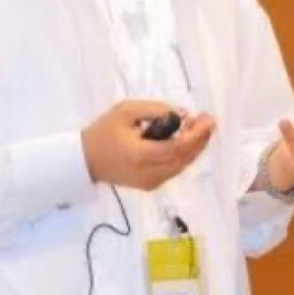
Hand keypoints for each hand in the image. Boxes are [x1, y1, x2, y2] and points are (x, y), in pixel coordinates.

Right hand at [81, 101, 215, 190]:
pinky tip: (186, 140)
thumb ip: (155, 110)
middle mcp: (149, 173)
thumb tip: (182, 115)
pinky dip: (183, 155)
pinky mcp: (150, 185)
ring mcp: (151, 182)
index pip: (178, 148)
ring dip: (194, 147)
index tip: (208, 119)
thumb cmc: (104, 132)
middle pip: (184, 159)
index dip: (197, 135)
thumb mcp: (126, 110)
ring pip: (182, 165)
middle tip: (207, 120)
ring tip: (199, 127)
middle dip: (200, 139)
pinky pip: (174, 169)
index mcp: (141, 155)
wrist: (85, 159)